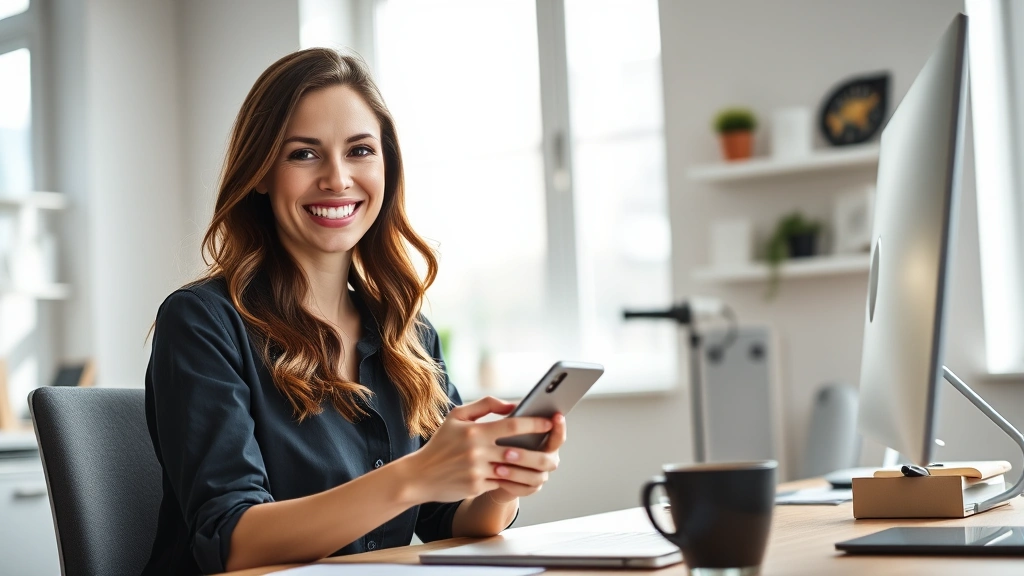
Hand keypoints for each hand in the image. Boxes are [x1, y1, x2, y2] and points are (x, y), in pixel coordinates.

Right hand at [406, 397, 555, 503]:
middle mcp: (477, 451)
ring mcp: (477, 471)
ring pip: (513, 471)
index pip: (513, 425)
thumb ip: (485, 405)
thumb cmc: (441, 443)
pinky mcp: (476, 487)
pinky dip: (514, 481)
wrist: (419, 475)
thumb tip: (512, 405)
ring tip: (544, 467)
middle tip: (553, 452)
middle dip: (540, 452)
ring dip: (531, 470)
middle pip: (519, 452)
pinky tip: (524, 478)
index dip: (535, 424)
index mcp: (475, 431)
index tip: (549, 422)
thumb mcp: (456, 416)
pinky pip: (502, 484)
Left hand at [487, 412, 565, 503]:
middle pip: (546, 460)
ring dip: (516, 472)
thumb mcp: (502, 429)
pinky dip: (511, 484)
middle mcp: (547, 459)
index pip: (558, 436)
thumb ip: (511, 417)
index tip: (555, 417)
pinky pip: (524, 489)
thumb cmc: (499, 443)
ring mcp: (540, 476)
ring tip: (497, 467)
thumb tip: (512, 407)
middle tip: (506, 452)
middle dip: (526, 456)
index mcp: (546, 442)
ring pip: (535, 477)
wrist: (491, 470)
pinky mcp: (529, 489)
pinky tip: (497, 478)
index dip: (559, 428)